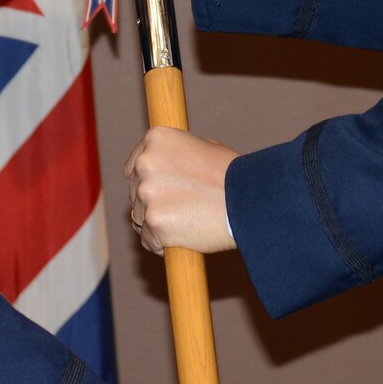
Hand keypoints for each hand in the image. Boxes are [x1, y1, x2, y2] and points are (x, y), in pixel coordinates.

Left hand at [125, 125, 237, 254]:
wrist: (248, 202)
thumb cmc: (233, 176)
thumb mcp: (205, 148)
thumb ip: (178, 154)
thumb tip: (166, 163)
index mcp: (156, 139)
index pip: (134, 166)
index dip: (148, 181)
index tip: (161, 190)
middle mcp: (146, 163)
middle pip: (135, 192)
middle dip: (153, 202)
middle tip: (182, 209)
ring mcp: (147, 194)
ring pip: (139, 217)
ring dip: (157, 224)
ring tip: (187, 224)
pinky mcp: (153, 223)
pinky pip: (148, 240)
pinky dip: (161, 244)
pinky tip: (183, 239)